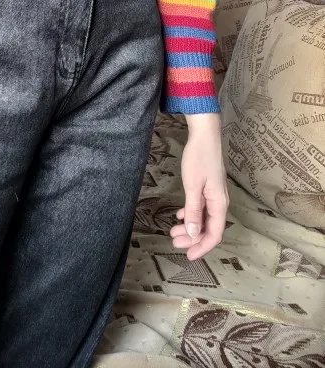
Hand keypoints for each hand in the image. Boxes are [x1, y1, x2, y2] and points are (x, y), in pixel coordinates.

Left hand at [169, 113, 228, 260]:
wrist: (205, 135)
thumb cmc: (199, 158)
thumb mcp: (193, 186)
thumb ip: (193, 210)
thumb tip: (193, 234)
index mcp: (219, 204)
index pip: (214, 234)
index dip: (202, 247)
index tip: (188, 256)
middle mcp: (220, 202)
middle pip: (208, 228)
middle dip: (192, 239)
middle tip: (173, 242)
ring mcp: (214, 195)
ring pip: (203, 218)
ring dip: (190, 227)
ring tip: (173, 231)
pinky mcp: (208, 187)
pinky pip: (201, 207)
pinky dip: (191, 214)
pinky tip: (181, 215)